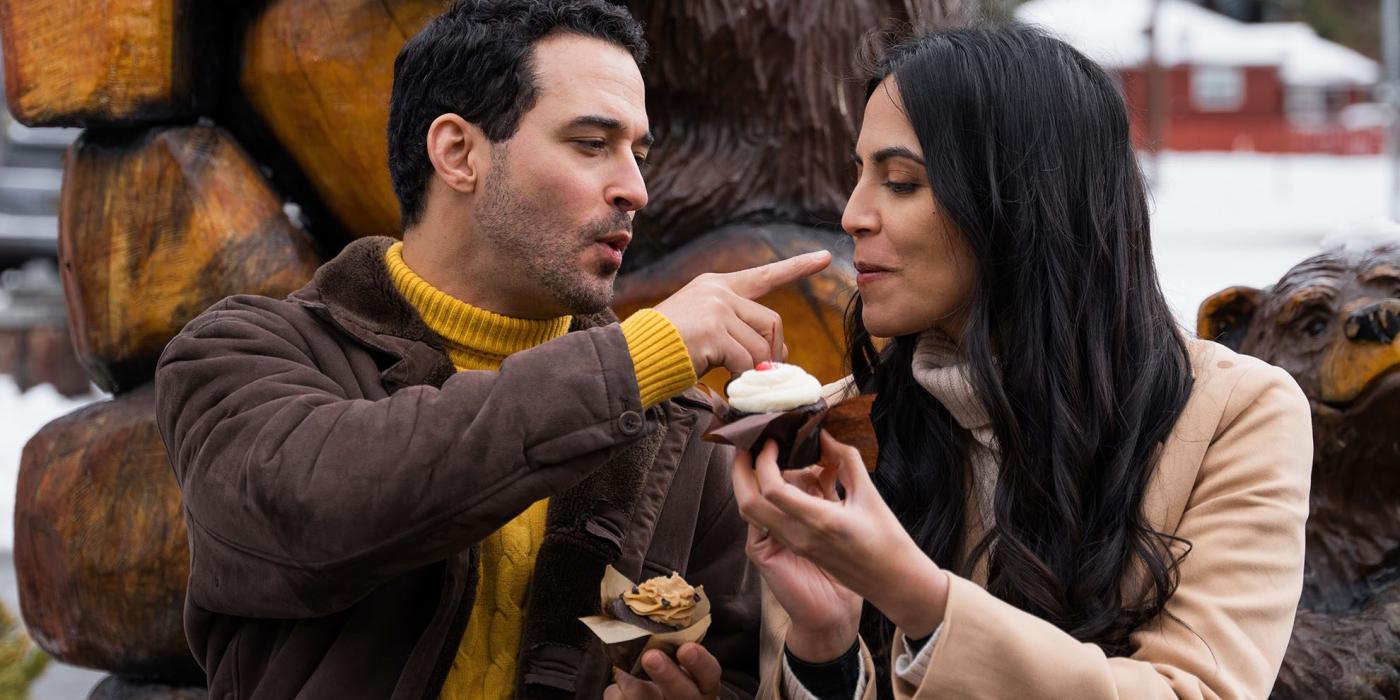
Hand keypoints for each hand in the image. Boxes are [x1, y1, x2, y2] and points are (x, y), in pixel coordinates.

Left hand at [603, 644, 720, 698]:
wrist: (663, 698)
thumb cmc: (672, 674)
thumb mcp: (680, 661)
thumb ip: (673, 647)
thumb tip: (649, 620)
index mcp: (704, 685)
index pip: (710, 674)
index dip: (700, 662)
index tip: (686, 648)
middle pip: (684, 694)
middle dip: (668, 676)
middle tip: (650, 657)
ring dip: (632, 683)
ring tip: (624, 670)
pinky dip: (617, 693)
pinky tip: (619, 688)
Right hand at [653, 251, 830, 375]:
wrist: (633, 357)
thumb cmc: (668, 349)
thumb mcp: (708, 331)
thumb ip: (740, 334)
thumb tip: (778, 356)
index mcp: (717, 286)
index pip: (764, 275)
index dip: (797, 268)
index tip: (824, 257)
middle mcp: (718, 291)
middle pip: (771, 321)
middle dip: (772, 350)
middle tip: (761, 371)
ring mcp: (716, 308)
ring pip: (760, 345)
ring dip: (754, 369)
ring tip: (735, 379)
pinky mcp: (713, 330)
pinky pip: (745, 361)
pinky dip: (741, 379)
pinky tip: (726, 383)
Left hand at [734, 433, 948, 638]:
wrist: (892, 586)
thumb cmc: (887, 542)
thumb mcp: (870, 497)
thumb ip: (846, 462)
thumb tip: (825, 435)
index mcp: (819, 522)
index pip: (772, 489)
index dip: (764, 460)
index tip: (771, 440)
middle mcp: (800, 536)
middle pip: (748, 504)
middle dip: (740, 472)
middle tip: (745, 446)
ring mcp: (796, 545)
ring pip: (755, 514)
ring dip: (752, 485)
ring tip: (764, 458)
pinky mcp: (799, 548)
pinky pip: (773, 520)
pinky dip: (772, 498)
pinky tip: (792, 478)